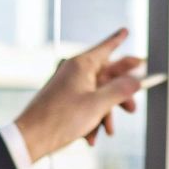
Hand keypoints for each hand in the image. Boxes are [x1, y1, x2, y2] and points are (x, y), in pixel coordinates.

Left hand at [13, 28, 144, 162]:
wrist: (31, 138)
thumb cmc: (61, 119)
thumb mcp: (98, 105)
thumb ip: (121, 90)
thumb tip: (137, 80)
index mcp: (81, 65)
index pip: (106, 47)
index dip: (118, 39)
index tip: (125, 30)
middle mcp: (74, 71)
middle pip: (107, 75)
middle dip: (121, 95)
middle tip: (133, 108)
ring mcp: (68, 86)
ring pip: (98, 94)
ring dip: (106, 114)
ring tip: (109, 132)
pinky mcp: (64, 100)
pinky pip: (86, 105)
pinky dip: (92, 120)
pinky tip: (91, 138)